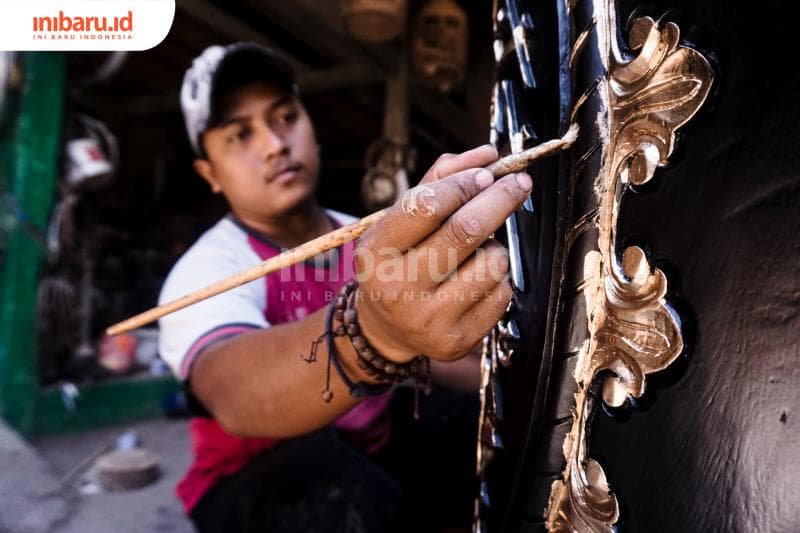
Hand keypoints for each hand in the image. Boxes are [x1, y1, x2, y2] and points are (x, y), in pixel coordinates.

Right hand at [354, 145, 531, 362]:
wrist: (386, 329)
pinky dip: (498, 278)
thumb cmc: (399, 260)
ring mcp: (428, 319)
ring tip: (477, 252)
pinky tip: (475, 281)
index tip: (487, 174)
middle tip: (519, 184)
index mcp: (375, 252)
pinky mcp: (456, 341)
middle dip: (500, 199)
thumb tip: (489, 155)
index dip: (463, 183)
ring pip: (491, 263)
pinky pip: (501, 294)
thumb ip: (439, 180)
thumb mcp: (401, 220)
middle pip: (466, 231)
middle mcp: (396, 288)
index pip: (426, 205)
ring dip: (496, 247)